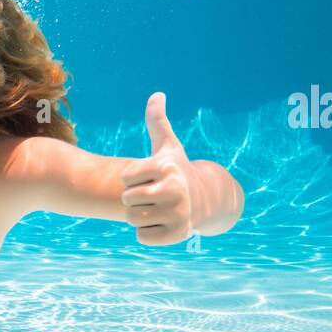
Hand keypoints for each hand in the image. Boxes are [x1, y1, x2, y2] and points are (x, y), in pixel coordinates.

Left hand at [120, 92, 194, 245]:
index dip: (132, 179)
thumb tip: (157, 94)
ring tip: (157, 208)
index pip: (125, 177)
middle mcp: (173, 190)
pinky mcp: (177, 234)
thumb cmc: (177, 171)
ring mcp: (177, 213)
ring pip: (132, 219)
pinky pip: (142, 237)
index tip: (148, 177)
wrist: (205, 199)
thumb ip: (157, 121)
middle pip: (127, 200)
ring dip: (140, 216)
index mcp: (166, 167)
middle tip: (152, 195)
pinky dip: (147, 233)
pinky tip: (162, 222)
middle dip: (135, 199)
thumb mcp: (168, 146)